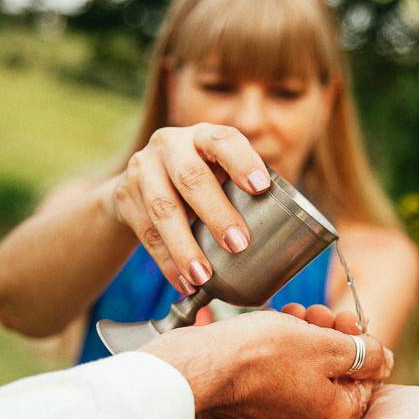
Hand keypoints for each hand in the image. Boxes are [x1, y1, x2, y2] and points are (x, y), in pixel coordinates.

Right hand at [102, 123, 270, 293]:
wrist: (138, 185)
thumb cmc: (198, 183)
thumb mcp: (219, 174)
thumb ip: (246, 193)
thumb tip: (293, 241)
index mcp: (203, 136)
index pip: (224, 140)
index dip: (242, 162)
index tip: (261, 187)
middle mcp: (170, 145)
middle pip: (191, 178)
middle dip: (216, 214)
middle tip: (238, 244)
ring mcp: (143, 169)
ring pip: (163, 209)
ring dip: (185, 247)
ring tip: (204, 276)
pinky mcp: (125, 197)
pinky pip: (146, 234)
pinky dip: (167, 262)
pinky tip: (184, 282)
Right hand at [140, 306, 391, 418]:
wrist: (202, 363)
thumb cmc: (261, 353)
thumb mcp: (326, 346)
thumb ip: (363, 353)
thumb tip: (385, 360)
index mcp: (335, 417)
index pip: (366, 379)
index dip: (358, 343)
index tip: (344, 322)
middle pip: (335, 375)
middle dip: (330, 337)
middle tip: (317, 314)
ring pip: (308, 372)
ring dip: (306, 339)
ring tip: (292, 314)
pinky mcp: (255, 408)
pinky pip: (280, 378)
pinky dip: (282, 352)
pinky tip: (275, 327)